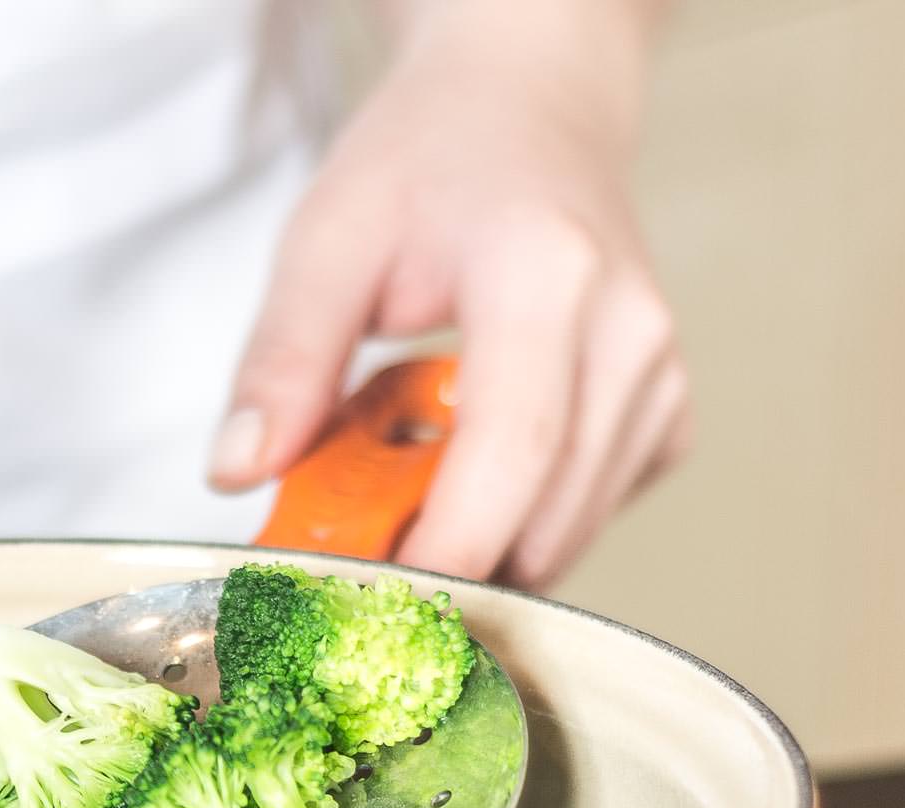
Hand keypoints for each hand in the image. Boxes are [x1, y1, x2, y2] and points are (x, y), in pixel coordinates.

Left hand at [210, 0, 688, 588]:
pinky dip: (516, 520)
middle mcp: (628, 332)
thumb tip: (238, 472)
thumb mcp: (328, 238)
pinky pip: (585, 516)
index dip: (446, 551)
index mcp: (547, 277)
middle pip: (542, 514)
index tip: (367, 601)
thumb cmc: (431, 161)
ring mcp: (661, 378)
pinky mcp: (666, 417)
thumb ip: (281, 359)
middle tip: (351, 553)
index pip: (511, 452)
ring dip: (475, 540)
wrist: (528, 109)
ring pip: (565, 533)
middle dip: (441, 564)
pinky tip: (466, 464)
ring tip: (406, 473)